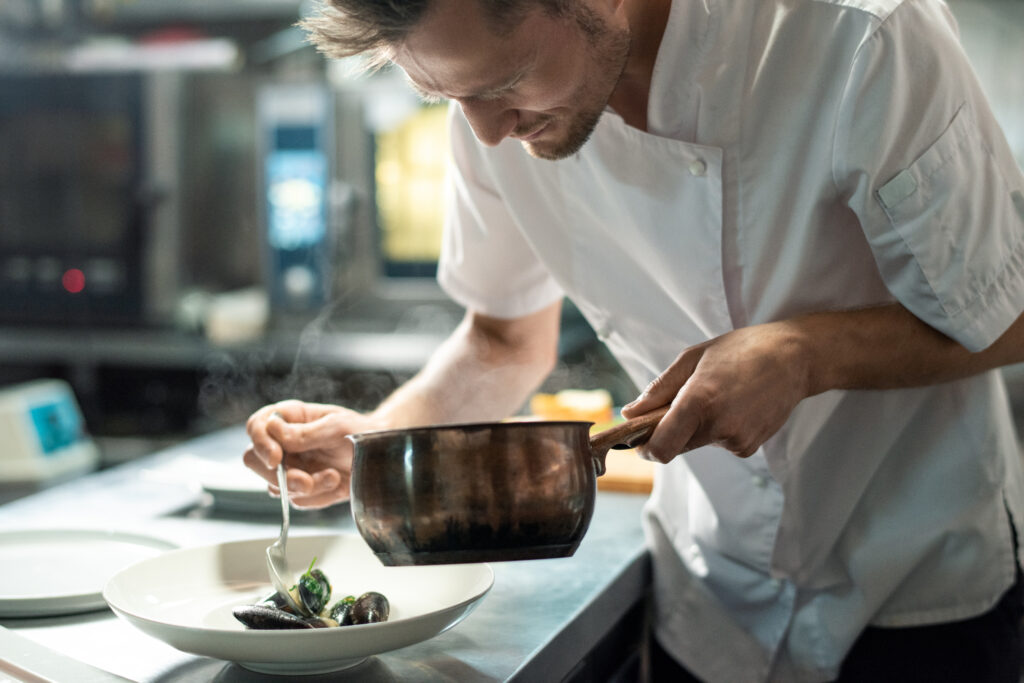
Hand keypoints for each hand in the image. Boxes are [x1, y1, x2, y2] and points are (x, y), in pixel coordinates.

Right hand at [243, 400, 376, 508]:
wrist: (383, 457)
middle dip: (279, 475)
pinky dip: (318, 497)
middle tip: (306, 481)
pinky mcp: (302, 489)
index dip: (260, 442)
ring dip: (305, 488)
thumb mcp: (337, 426)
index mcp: (290, 418)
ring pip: (275, 486)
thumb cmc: (361, 432)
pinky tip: (337, 485)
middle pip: (254, 460)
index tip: (276, 458)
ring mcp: (291, 467)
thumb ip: (305, 432)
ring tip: (333, 477)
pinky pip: (297, 501)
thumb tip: (272, 430)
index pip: (257, 425)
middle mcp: (284, 443)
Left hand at [621, 321, 810, 461]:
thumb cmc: (741, 350)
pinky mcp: (749, 447)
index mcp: (698, 401)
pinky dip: (719, 429)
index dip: (645, 448)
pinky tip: (735, 405)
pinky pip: (720, 444)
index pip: (661, 447)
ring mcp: (736, 440)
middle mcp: (718, 426)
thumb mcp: (692, 358)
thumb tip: (631, 413)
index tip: (639, 441)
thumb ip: (659, 389)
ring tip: (719, 396)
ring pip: (698, 443)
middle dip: (670, 431)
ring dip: (697, 427)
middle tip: (680, 403)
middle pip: (677, 447)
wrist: (794, 358)